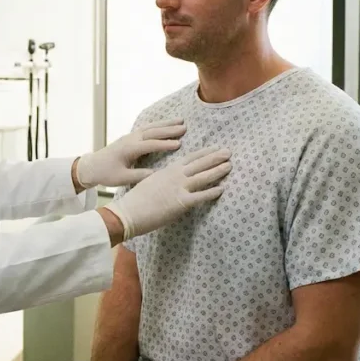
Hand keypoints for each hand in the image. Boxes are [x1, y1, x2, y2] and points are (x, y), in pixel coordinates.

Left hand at [75, 119, 186, 188]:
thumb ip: (139, 176)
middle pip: (152, 132)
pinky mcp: (130, 137)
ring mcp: (130, 136)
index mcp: (128, 149)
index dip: (164, 144)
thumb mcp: (122, 178)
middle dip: (169, 129)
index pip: (150, 145)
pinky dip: (158, 124)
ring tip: (180, 120)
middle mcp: (130, 139)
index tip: (179, 144)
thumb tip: (157, 174)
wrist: (92, 166)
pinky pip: (146, 128)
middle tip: (184, 127)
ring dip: (165, 124)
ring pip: (150, 127)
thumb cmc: (106, 174)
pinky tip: (166, 123)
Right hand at [102, 146, 231, 239]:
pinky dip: (212, 192)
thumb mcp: (150, 181)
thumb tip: (170, 178)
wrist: (129, 212)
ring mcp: (179, 188)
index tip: (215, 148)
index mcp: (168, 170)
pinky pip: (201, 196)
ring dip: (218, 171)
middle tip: (229, 152)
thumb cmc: (136, 199)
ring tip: (229, 166)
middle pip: (200, 164)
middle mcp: (175, 176)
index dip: (204, 153)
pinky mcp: (181, 203)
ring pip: (203, 177)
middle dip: (216, 157)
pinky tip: (222, 189)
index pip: (190, 158)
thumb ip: (163, 178)